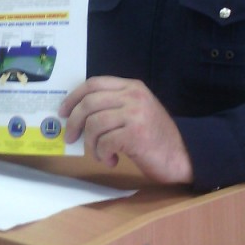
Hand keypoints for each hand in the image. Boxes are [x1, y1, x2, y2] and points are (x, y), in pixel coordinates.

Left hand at [60, 76, 193, 184]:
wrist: (182, 156)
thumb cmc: (154, 137)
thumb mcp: (136, 111)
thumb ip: (113, 105)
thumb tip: (76, 114)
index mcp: (132, 87)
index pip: (94, 83)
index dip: (73, 97)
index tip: (63, 112)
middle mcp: (134, 96)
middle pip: (89, 103)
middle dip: (73, 122)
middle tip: (70, 137)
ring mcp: (136, 114)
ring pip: (94, 124)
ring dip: (91, 144)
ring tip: (101, 154)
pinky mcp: (136, 134)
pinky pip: (105, 143)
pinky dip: (103, 155)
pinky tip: (112, 161)